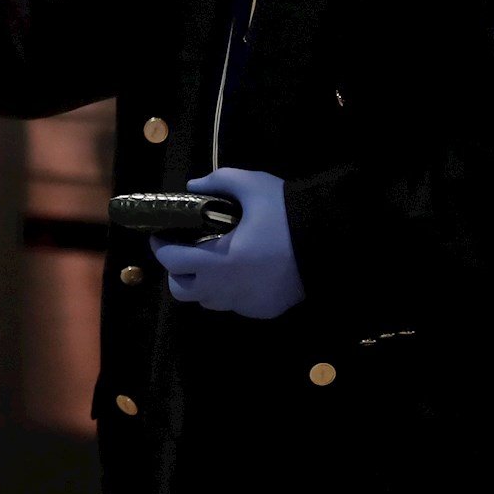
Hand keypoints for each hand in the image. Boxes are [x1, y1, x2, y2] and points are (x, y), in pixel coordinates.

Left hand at [151, 168, 304, 318]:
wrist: (332, 242)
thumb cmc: (287, 214)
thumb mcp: (252, 186)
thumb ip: (218, 182)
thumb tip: (192, 186)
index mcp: (218, 260)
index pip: (172, 261)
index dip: (160, 247)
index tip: (160, 235)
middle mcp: (227, 289)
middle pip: (181, 290)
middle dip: (177, 271)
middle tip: (185, 251)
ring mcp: (246, 304)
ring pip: (207, 301)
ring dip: (201, 283)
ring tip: (211, 260)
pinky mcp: (263, 311)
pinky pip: (234, 305)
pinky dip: (228, 291)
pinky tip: (240, 271)